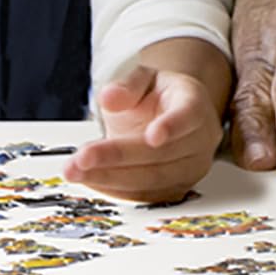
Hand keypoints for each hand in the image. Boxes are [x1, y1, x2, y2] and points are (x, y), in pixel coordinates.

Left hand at [65, 62, 222, 202]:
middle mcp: (200, 140)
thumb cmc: (158, 97)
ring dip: (110, 177)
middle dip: (118, 157)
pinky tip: (90, 179)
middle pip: (161, 154)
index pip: (188, 116)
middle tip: (82, 157)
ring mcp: (190, 168)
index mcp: (194, 104)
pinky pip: (145, 195)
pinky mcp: (176, 189)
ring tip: (76, 171)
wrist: (169, 117)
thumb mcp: (143, 79)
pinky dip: (114, 189)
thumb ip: (127, 86)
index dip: (171, 126)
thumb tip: (109, 97)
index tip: (152, 136)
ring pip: (152, 180)